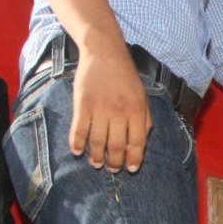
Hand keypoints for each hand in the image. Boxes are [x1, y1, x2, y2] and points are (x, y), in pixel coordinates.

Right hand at [68, 45, 151, 172]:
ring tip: (96, 163)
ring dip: (96, 156)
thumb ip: (144, 119)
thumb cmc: (126, 78)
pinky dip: (77, 143)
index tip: (131, 169)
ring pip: (97, 141)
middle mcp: (119, 111)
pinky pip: (79, 130)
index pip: (137, 142)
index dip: (134, 159)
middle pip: (116, 146)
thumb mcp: (142, 97)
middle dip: (114, 162)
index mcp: (137, 110)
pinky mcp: (82, 104)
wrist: (105, 54)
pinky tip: (78, 151)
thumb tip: (140, 144)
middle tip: (112, 169)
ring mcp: (100, 108)